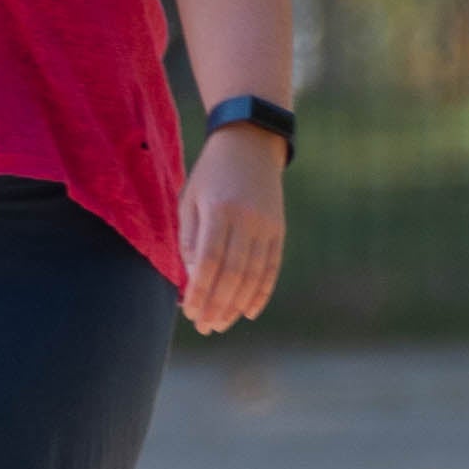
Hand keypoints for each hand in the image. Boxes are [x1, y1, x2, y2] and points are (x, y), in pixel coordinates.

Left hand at [175, 126, 286, 335]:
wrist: (250, 143)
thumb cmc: (211, 174)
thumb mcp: (190, 199)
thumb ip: (190, 239)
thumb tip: (192, 280)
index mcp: (219, 211)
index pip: (209, 263)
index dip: (200, 292)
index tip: (190, 311)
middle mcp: (246, 220)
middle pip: (233, 275)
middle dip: (217, 306)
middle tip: (204, 326)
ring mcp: (266, 226)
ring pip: (253, 276)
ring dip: (237, 305)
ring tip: (221, 323)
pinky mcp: (279, 230)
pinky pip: (271, 268)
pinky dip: (261, 292)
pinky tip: (249, 311)